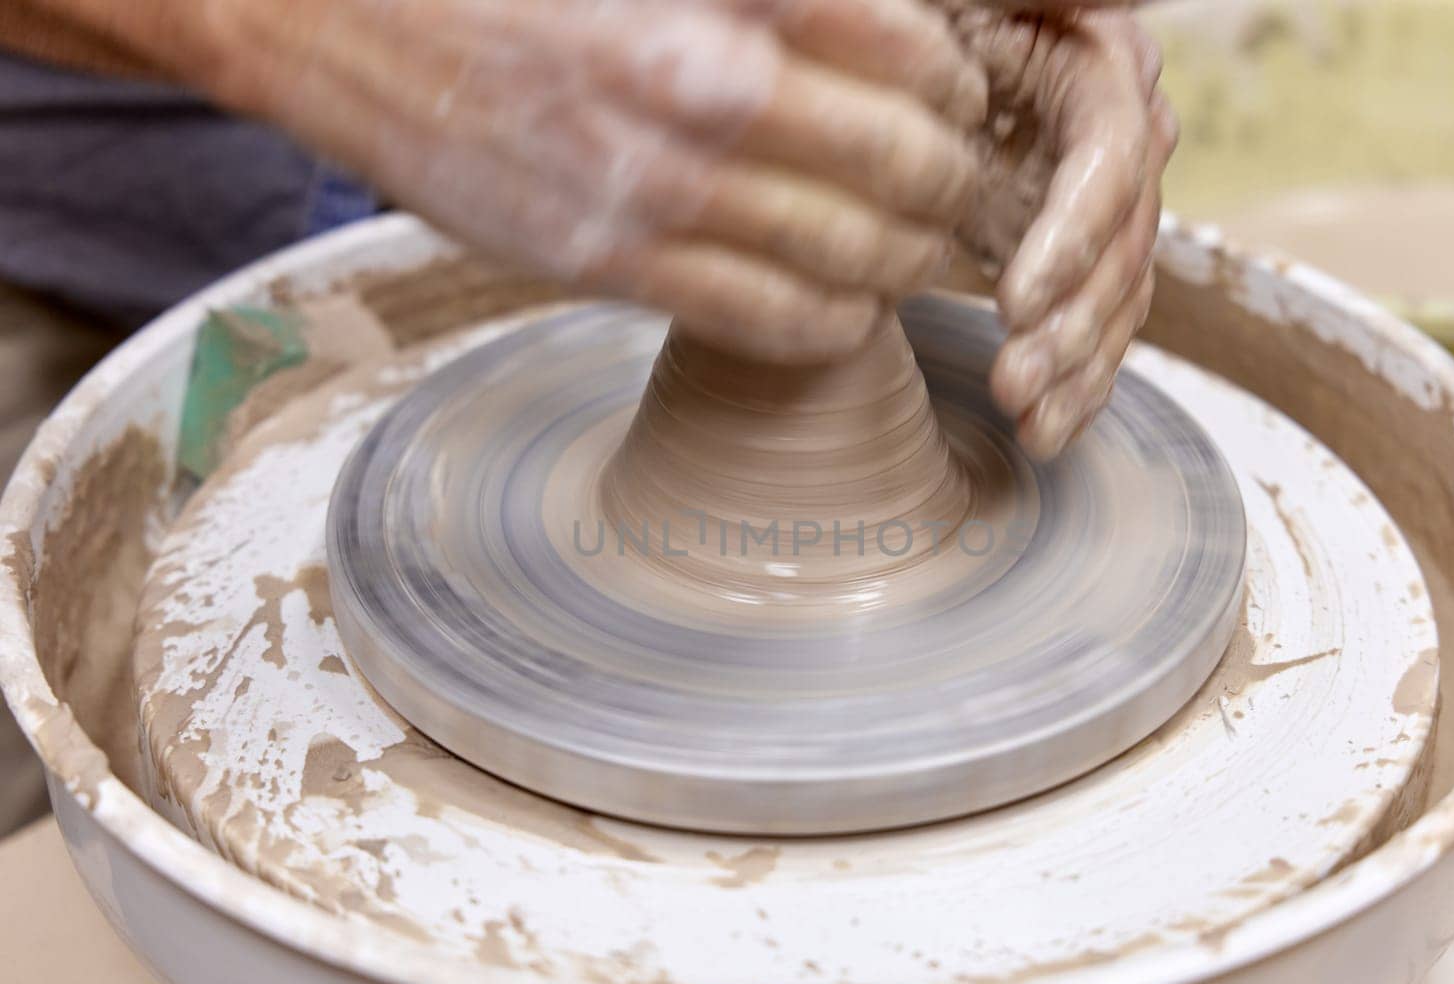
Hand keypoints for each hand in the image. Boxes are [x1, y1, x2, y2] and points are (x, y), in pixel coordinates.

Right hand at [200, 0, 987, 357]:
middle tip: (957, 187)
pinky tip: (848, 312)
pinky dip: (832, 326)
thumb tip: (880, 36)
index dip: (955, 86)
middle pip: (901, 161)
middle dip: (950, 182)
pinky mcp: (607, 264)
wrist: (339, 18)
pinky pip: (766, 321)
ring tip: (913, 252)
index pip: (913, 51)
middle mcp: (702, 87)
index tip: (955, 102)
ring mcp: (652, 187)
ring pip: (849, 254)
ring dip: (905, 262)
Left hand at [944, 3, 1175, 458]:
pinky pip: (1094, 323)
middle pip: (1124, 242)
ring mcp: (1100, 202)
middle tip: (1016, 381)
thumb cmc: (916, 20)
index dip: (1073, 236)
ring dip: (1077, 367)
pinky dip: (1076, 381)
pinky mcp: (1072, 252)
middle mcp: (1122, 134)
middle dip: (1073, 325)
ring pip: (1117, 296)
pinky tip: (1049, 429)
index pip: (1111, 159)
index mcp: (1099, 65)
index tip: (1015, 301)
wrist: (887, 61)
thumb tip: (1109, 3)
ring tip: (1029, 420)